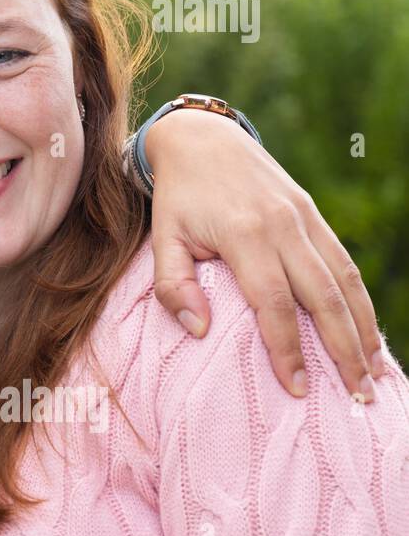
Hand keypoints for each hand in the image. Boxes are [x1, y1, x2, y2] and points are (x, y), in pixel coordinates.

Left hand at [145, 108, 383, 400]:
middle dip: (343, 350)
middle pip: (324, 297)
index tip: (297, 388)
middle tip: (358, 397)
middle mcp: (283, 226)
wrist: (202, 139)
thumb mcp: (161, 237)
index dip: (288, 348)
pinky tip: (367, 333)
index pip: (274, 303)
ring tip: (374, 375)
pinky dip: (360, 301)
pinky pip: (344, 263)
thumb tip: (199, 330)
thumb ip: (171, 284)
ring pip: (344, 281)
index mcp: (244, 234)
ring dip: (363, 330)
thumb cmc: (178, 197)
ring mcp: (304, 218)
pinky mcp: (313, 215)